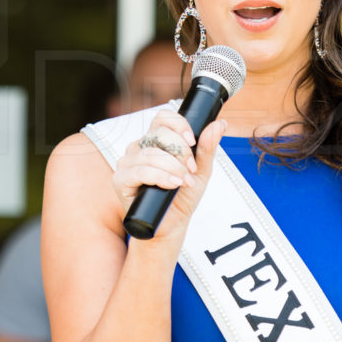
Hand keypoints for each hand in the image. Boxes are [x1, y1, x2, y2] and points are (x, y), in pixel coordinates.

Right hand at [112, 110, 226, 238]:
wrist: (173, 224)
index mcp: (156, 140)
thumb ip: (208, 147)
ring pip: (150, 154)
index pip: (163, 118)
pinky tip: (173, 184)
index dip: (179, 125)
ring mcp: (128, 163)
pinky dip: (160, 177)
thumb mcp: (201, 170)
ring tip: (185, 182)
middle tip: (192, 169)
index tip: (193, 141)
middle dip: (180, 150)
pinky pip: (139, 171)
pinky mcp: (121, 180)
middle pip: (157, 133)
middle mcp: (139, 147)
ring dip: (173, 167)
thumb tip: (220, 124)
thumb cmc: (183, 195)